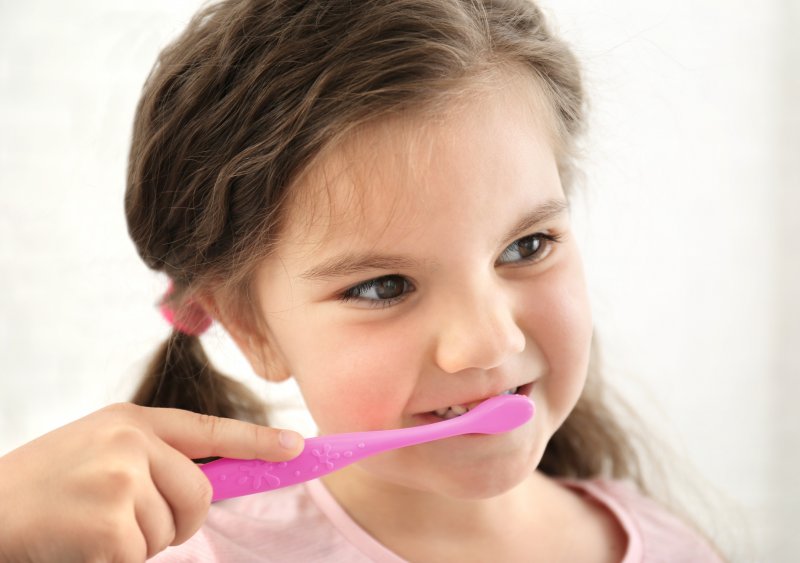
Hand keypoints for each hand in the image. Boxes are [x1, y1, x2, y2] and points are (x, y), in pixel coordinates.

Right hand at [0, 403, 303, 561]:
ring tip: (92, 528)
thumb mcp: (100, 453)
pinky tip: (80, 545)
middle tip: (136, 527)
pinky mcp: (109, 523)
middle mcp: (130, 442)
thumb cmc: (45, 488)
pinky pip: (142, 556)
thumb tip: (210, 486)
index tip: (298, 446)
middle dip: (181, 522)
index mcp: (130, 422)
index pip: (208, 430)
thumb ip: (153, 460)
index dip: (256, 441)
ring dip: (140, 544)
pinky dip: (118, 561)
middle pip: (201, 495)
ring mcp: (120, 479)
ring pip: (172, 530)